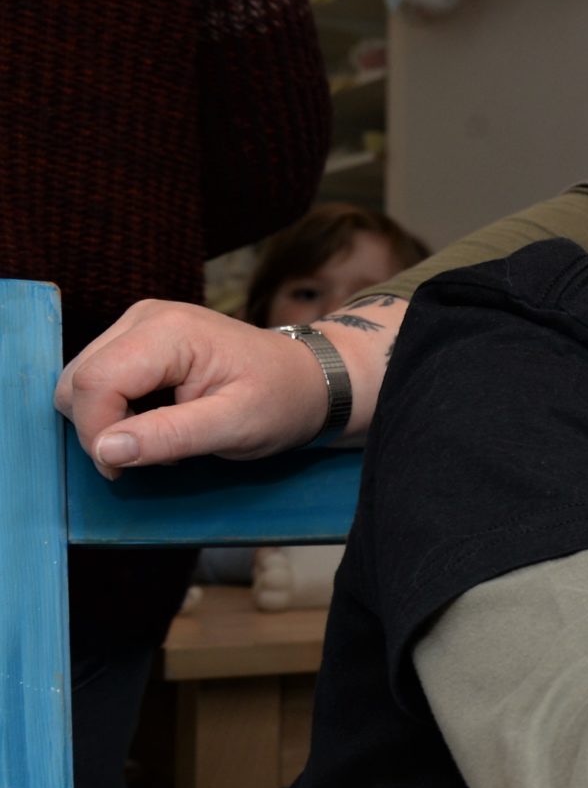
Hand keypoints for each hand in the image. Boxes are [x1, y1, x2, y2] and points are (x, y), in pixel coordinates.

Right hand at [53, 296, 402, 476]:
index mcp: (168, 331)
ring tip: (164, 436)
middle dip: (101, 428)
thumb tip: (104, 450)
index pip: (94, 383)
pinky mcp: (137, 339)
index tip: (126, 470)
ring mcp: (138, 324)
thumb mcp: (235, 427)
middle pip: (78, 381)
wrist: (309, 378)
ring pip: (82, 382)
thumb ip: (169, 436)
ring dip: (109, 421)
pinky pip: (100, 380)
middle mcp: (144, 317)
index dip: (97, 433)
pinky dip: (117, 410)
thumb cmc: (281, 401)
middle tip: (156, 454)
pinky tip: (157, 420)